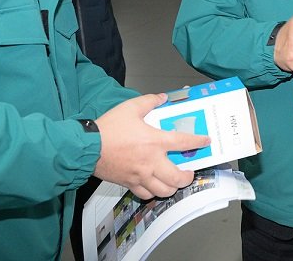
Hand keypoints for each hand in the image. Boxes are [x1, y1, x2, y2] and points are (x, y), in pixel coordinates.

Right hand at [92, 94, 209, 199]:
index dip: (198, 142)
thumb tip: (162, 97)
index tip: (205, 142)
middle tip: (190, 171)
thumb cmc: (108, 128)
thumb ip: (149, 101)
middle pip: (177, 177)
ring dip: (173, 187)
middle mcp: (151, 162)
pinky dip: (153, 192)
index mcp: (154, 142)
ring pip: (164, 190)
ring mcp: (140, 175)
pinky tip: (154, 186)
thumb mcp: (130, 108)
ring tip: (175, 181)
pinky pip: (146, 194)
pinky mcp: (129, 183)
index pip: (183, 142)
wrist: (87, 147)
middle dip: (188, 176)